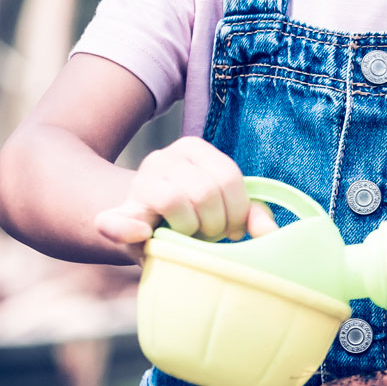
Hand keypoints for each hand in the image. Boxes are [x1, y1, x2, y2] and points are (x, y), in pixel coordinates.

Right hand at [93, 137, 277, 257]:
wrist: (145, 226)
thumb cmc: (193, 215)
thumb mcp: (224, 207)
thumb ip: (252, 214)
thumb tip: (270, 232)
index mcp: (194, 149)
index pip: (229, 178)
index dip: (237, 212)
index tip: (232, 230)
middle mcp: (164, 157)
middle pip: (205, 192)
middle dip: (214, 223)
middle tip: (209, 235)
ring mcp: (138, 182)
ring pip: (174, 201)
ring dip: (187, 229)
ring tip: (188, 236)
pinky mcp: (117, 212)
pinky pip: (120, 221)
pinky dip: (129, 230)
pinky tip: (145, 235)